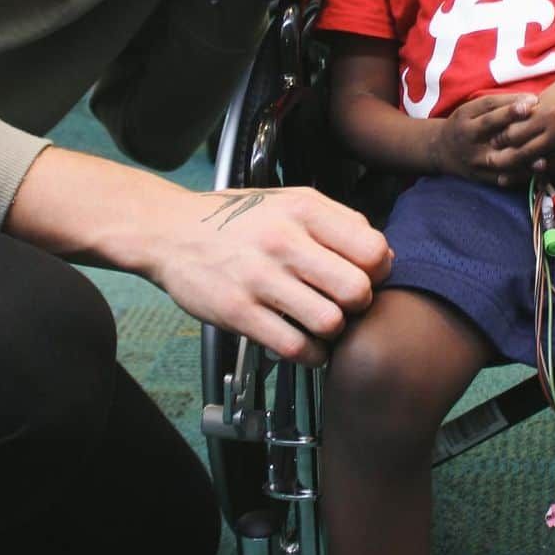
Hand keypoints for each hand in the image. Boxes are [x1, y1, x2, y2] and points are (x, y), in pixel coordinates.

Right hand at [8, 150, 387, 366]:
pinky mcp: (238, 312)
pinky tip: (302, 341)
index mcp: (304, 209)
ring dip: (332, 332)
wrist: (171, 231)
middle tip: (344, 304)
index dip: (377, 271)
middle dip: (359, 305)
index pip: (373, 250)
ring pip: (329, 323)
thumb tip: (383, 256)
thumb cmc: (237, 219)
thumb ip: (339, 223)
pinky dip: (308, 353)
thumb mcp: (290, 201)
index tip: (363, 276)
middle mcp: (284, 240)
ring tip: (321, 323)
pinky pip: (295, 348)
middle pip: (357, 290)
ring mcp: (260, 278)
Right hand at [436, 92, 539, 185]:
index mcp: (465, 116)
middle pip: (490, 125)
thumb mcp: (472, 110)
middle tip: (536, 115)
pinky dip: (519, 174)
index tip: (532, 99)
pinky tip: (537, 170)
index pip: (487, 106)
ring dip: (521, 156)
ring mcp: (473, 158)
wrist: (442, 150)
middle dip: (512, 119)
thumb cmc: (466, 124)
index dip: (510, 103)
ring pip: (498, 156)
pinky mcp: (479, 176)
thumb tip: (530, 100)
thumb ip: (497, 105)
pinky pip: (501, 176)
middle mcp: (467, 136)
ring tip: (542, 154)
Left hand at [497, 60, 554, 179]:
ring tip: (505, 176)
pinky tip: (530, 173)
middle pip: (524, 154)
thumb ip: (526, 115)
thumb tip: (503, 130)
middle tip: (492, 162)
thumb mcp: (545, 97)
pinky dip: (543, 172)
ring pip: (540, 167)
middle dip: (506, 160)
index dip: (501, 139)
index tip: (493, 141)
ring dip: (521, 172)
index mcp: (548, 114)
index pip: (515, 134)